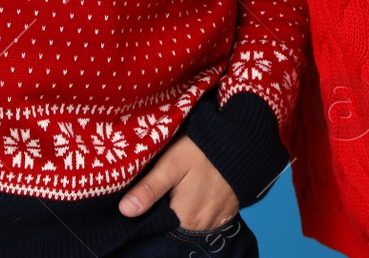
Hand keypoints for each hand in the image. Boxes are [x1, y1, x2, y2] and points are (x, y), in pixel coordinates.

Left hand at [117, 134, 238, 229]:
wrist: (243, 140)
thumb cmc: (203, 150)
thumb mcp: (172, 163)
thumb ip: (149, 189)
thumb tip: (125, 211)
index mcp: (185, 218)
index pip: (159, 227)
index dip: (150, 214)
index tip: (147, 197)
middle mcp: (202, 226)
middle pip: (175, 225)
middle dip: (166, 210)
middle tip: (165, 186)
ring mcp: (218, 220)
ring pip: (191, 221)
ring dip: (183, 209)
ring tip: (181, 185)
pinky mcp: (228, 212)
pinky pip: (207, 216)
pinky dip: (199, 206)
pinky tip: (196, 188)